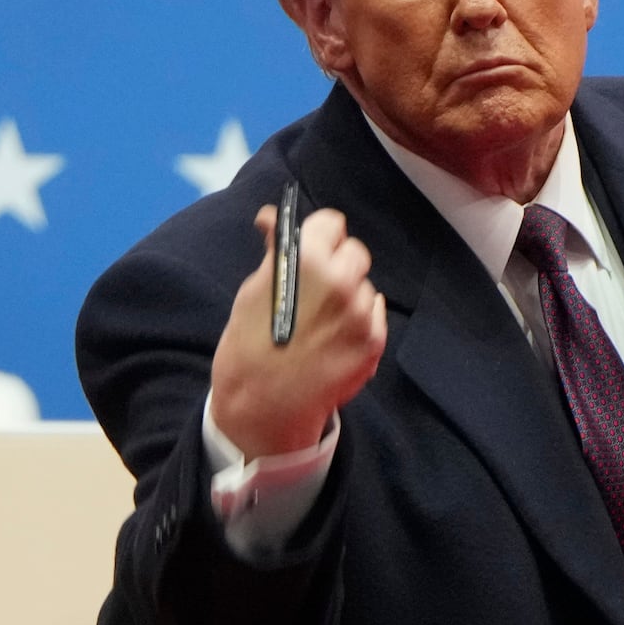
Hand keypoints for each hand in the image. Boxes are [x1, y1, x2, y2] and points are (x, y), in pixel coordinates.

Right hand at [210, 204, 387, 457]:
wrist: (263, 407)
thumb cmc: (249, 346)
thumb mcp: (254, 291)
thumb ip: (276, 251)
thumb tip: (272, 217)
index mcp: (308, 261)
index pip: (331, 223)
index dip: (320, 234)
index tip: (313, 246)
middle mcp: (342, 281)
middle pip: (354, 251)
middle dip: (337, 263)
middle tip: (316, 286)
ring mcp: (361, 313)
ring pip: (364, 284)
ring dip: (349, 293)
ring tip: (320, 320)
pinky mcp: (374, 340)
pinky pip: (374, 313)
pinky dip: (359, 319)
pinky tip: (334, 336)